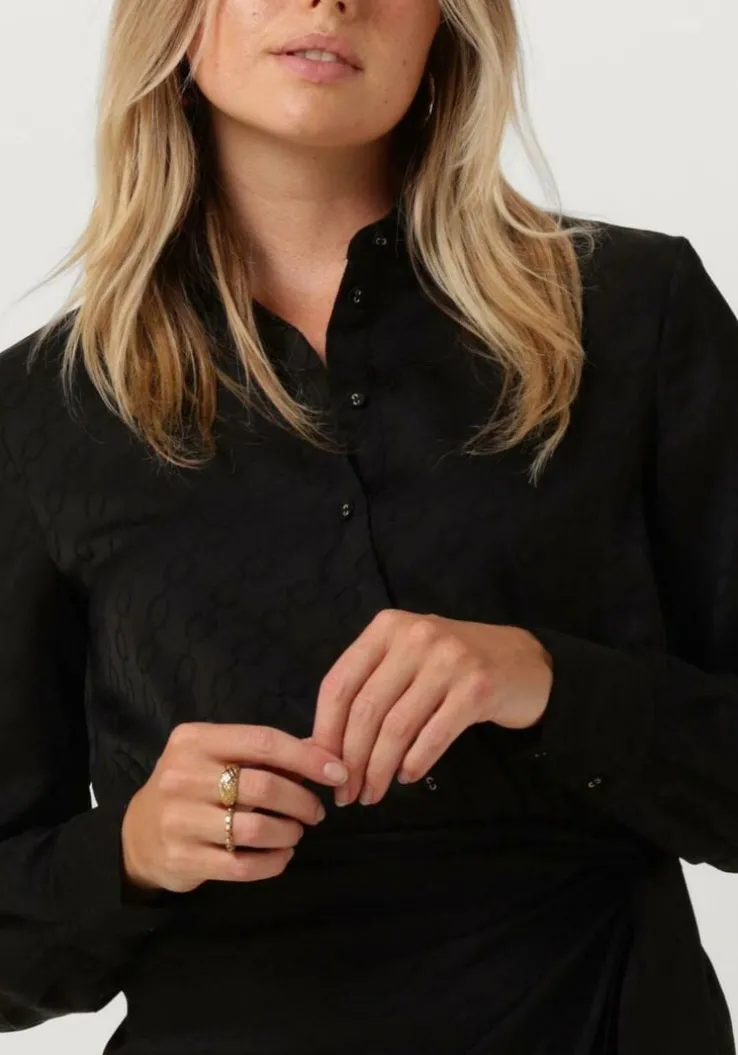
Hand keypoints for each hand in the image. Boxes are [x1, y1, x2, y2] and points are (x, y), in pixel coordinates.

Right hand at [121, 723, 349, 894]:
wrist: (138, 837)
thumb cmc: (192, 788)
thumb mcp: (219, 757)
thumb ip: (267, 753)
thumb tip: (324, 750)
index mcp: (195, 740)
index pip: (263, 741)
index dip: (307, 757)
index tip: (336, 773)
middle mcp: (182, 775)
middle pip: (264, 786)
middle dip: (302, 801)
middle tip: (316, 812)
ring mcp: (179, 819)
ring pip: (256, 828)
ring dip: (289, 832)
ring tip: (295, 832)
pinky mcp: (182, 858)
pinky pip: (243, 865)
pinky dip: (273, 862)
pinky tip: (281, 856)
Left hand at [310, 609, 552, 807]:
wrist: (525, 662)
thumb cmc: (453, 666)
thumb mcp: (406, 661)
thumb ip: (367, 690)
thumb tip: (318, 745)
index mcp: (387, 627)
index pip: (339, 684)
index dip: (325, 732)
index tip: (322, 769)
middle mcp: (415, 637)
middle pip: (365, 709)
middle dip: (350, 760)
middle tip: (347, 794)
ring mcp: (448, 660)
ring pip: (396, 727)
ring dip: (379, 770)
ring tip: (373, 794)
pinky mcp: (477, 688)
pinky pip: (432, 736)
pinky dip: (414, 763)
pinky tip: (407, 777)